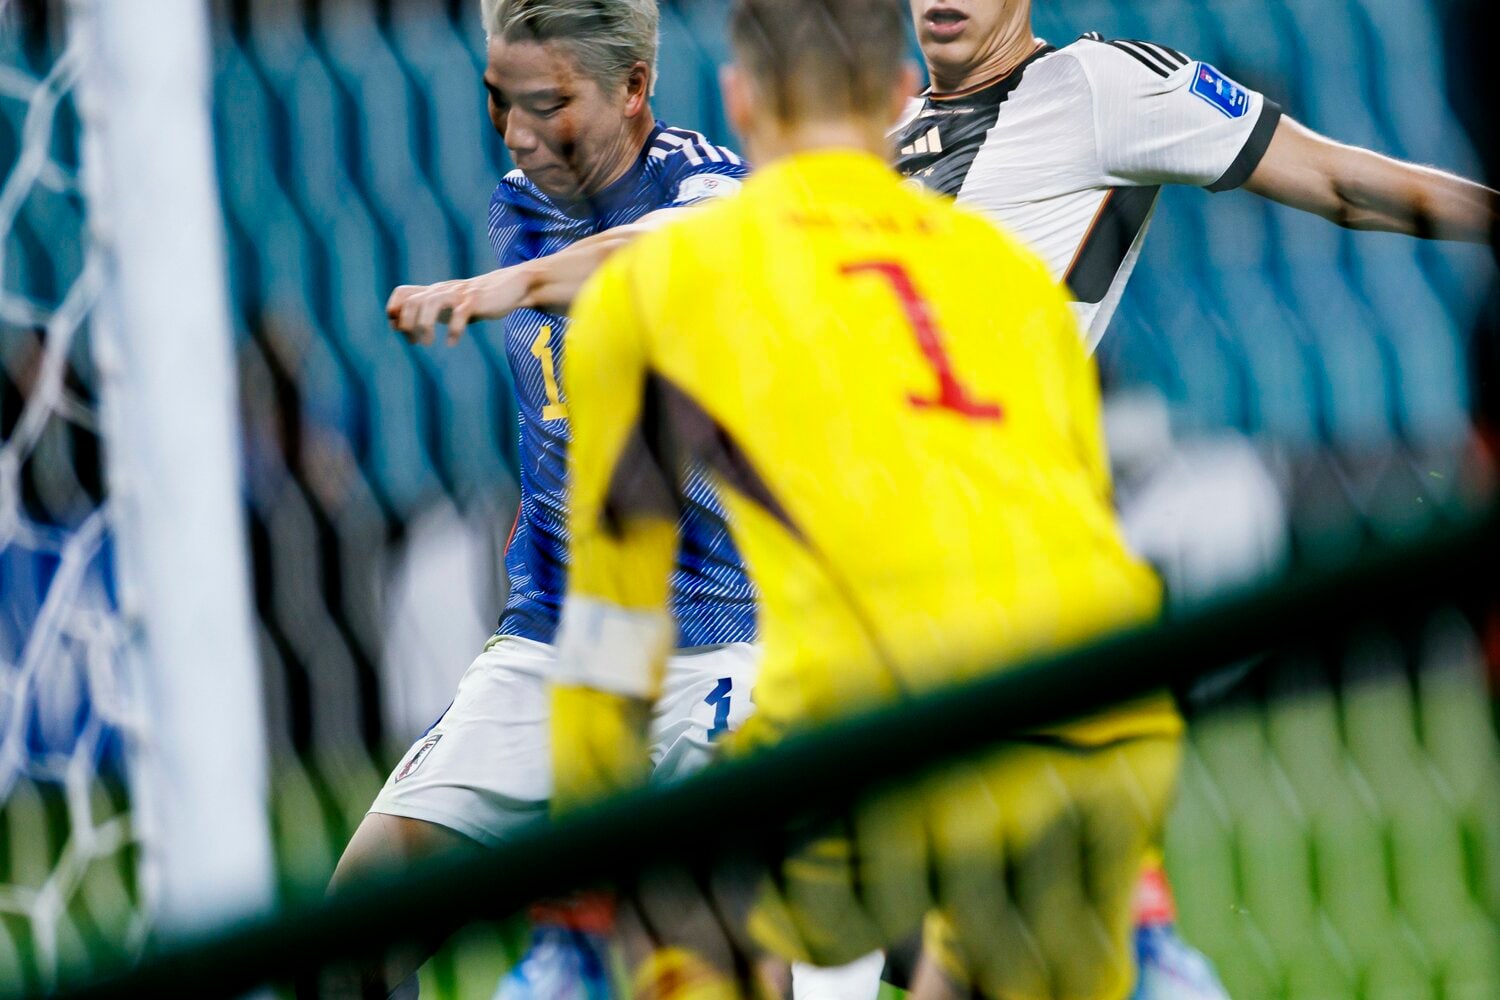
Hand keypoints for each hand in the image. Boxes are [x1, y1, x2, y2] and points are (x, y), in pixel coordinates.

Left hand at [386, 267, 532, 345]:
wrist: (510, 286)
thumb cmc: (476, 300)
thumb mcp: (448, 304)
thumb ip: (427, 312)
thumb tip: (400, 328)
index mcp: (433, 291)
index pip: (402, 293)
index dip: (394, 311)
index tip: (400, 331)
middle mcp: (441, 290)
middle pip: (412, 301)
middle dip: (407, 323)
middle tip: (414, 342)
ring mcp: (458, 294)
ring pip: (431, 303)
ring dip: (424, 325)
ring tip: (427, 344)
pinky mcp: (475, 301)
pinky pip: (459, 314)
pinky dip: (453, 330)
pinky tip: (451, 342)